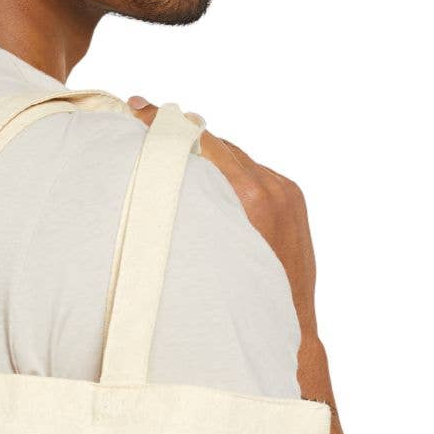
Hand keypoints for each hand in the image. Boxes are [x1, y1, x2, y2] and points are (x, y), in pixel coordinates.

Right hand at [126, 96, 319, 341]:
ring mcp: (285, 190)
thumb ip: (195, 206)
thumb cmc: (241, 300)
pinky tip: (213, 181)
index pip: (203, 143)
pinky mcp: (293, 197)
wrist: (291, 325)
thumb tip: (170, 176)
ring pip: (236, 157)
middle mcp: (271, 187)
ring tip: (177, 151)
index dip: (167, 125)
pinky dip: (233, 172)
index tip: (140, 108)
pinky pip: (256, 172)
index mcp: (250, 197)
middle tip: (147, 120)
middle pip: (218, 145)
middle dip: (184, 136)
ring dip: (210, 155)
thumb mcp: (206, 250)